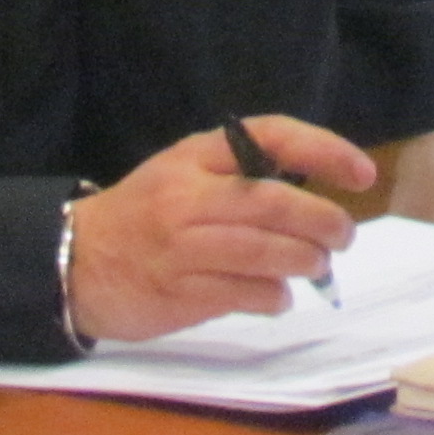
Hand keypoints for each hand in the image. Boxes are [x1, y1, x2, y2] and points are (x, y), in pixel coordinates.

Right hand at [66, 117, 376, 342]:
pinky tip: (279, 297)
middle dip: (321, 220)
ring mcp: (180, 246)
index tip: (361, 172)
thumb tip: (310, 200)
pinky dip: (271, 296)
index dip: (323, 149)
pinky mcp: (176, 291)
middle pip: (271, 202)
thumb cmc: (143, 213)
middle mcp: (187, 196)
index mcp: (194, 156)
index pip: (269, 136)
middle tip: (343, 236)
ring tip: (316, 266)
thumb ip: (237, 175)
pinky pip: (240, 294)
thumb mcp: (183, 173)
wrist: (73, 260)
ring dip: (303, 261)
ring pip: (261, 251)